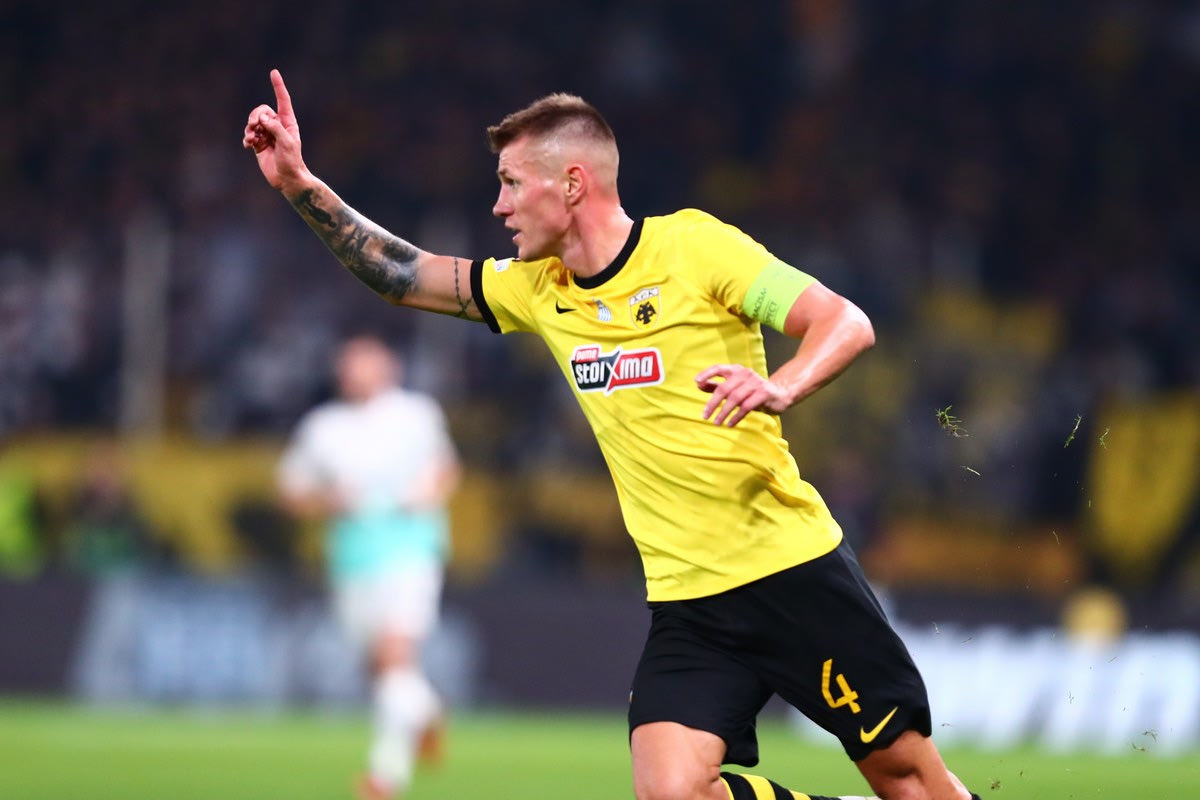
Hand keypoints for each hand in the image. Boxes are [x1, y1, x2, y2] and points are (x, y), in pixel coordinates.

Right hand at [242, 69, 307, 194]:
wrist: (286, 179)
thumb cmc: (291, 161)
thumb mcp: (286, 142)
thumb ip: (275, 127)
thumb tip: (262, 117)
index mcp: (288, 122)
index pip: (282, 100)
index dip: (278, 86)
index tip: (274, 72)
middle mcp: (277, 126)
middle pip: (261, 110)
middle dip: (255, 116)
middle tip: (254, 126)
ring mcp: (267, 134)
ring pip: (253, 122)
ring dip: (250, 128)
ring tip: (252, 139)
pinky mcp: (259, 144)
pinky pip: (248, 134)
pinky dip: (247, 138)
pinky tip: (249, 145)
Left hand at [695, 364, 791, 426]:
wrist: (779, 394)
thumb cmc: (752, 391)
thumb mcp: (734, 387)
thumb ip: (717, 386)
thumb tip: (698, 385)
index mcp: (737, 370)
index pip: (719, 368)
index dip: (707, 374)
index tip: (697, 382)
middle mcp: (745, 374)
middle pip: (725, 388)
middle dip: (713, 403)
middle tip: (705, 416)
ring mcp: (756, 383)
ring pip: (735, 398)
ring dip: (723, 412)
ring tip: (716, 423)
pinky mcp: (764, 394)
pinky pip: (746, 406)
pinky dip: (736, 416)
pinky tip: (730, 424)